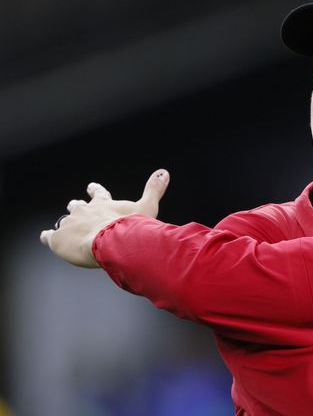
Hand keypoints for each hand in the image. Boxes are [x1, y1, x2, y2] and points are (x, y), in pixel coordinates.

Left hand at [40, 169, 169, 267]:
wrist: (111, 243)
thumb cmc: (130, 227)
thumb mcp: (147, 207)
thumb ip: (154, 189)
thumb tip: (164, 172)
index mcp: (102, 204)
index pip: (98, 194)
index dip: (95, 190)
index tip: (91, 186)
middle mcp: (84, 211)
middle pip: (77, 206)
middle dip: (76, 207)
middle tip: (75, 205)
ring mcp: (69, 224)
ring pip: (63, 221)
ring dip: (64, 224)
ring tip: (62, 227)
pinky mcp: (58, 239)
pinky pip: (49, 236)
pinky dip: (48, 236)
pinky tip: (45, 237)